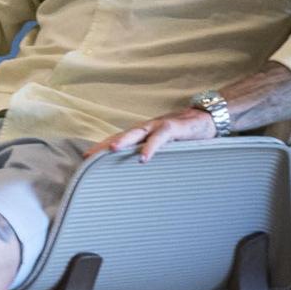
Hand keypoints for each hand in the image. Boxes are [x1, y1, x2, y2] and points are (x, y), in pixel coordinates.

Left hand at [86, 108, 217, 162]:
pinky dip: (151, 147)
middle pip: (119, 136)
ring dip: (123, 141)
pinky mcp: (173, 128)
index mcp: (140, 134)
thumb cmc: (182, 135)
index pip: (116, 140)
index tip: (85, 160)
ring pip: (136, 133)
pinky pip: (160, 138)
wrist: (205, 119)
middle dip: (103, 145)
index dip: (100, 148)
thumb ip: (148, 153)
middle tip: (88, 156)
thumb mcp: (162, 145)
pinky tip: (143, 157)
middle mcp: (145, 129)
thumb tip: (135, 170)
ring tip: (111, 150)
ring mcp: (158, 126)